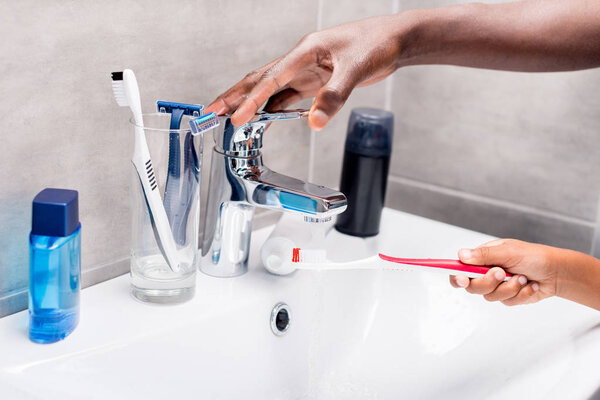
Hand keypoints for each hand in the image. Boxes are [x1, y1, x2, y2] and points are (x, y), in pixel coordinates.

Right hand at [205, 14, 406, 129]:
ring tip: (227, 118)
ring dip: (248, 104)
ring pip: (269, 89)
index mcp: (306, 51)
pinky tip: (262, 120)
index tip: (236, 118)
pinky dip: (272, 109)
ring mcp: (306, 71)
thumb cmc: (377, 44)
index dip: (252, 100)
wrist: (394, 40)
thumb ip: (334, 96)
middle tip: (210, 112)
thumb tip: (314, 123)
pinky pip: (287, 97)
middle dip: (234, 97)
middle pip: (259, 79)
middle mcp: (300, 60)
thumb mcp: (357, 69)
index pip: (271, 79)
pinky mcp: (314, 81)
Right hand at [449, 239, 558, 305]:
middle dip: (489, 282)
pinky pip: (506, 302)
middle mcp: (486, 272)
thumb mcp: (509, 252)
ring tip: (523, 277)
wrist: (557, 272)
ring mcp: (497, 286)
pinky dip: (520, 294)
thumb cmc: (534, 257)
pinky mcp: (508, 297)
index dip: (457, 275)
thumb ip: (484, 255)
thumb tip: (461, 255)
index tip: (463, 279)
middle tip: (501, 273)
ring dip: (509, 288)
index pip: (460, 268)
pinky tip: (529, 285)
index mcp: (482, 258)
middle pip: (472, 286)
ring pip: (490, 296)